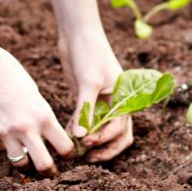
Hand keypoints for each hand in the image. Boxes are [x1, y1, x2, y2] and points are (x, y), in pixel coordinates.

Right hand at [0, 41, 73, 171]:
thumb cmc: (7, 71)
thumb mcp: (32, 91)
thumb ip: (38, 113)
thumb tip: (43, 132)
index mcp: (43, 114)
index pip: (65, 146)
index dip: (68, 154)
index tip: (67, 155)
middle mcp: (26, 127)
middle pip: (45, 164)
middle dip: (50, 171)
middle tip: (51, 172)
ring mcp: (5, 132)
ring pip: (21, 163)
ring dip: (25, 163)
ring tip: (26, 158)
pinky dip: (3, 144)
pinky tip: (1, 132)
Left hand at [58, 31, 133, 162]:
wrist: (77, 33)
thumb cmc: (89, 52)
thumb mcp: (88, 81)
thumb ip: (85, 110)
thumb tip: (80, 137)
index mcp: (124, 98)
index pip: (120, 128)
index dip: (105, 138)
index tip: (87, 141)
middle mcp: (115, 102)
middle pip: (117, 136)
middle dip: (104, 149)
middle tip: (87, 157)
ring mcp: (100, 101)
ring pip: (101, 131)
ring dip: (91, 142)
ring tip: (76, 151)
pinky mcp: (85, 98)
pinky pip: (85, 121)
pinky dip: (79, 130)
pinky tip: (67, 135)